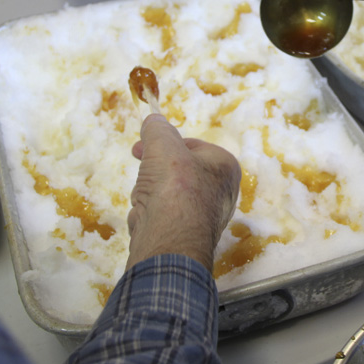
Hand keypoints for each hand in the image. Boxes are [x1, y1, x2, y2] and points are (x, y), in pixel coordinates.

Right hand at [126, 114, 240, 270]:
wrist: (170, 243)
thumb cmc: (175, 187)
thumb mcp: (164, 145)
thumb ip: (158, 129)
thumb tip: (153, 120)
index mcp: (224, 166)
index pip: (189, 146)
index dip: (161, 145)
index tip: (138, 148)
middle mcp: (220, 192)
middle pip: (174, 172)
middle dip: (151, 175)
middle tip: (143, 178)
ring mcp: (204, 217)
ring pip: (163, 196)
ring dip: (147, 197)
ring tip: (146, 203)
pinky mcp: (185, 237)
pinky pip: (159, 218)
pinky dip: (148, 218)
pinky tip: (145, 222)